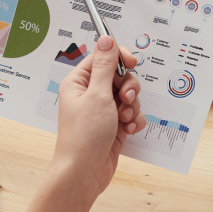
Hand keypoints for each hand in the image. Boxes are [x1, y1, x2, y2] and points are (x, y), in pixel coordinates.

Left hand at [55, 36, 145, 196]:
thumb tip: (106, 39)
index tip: (131, 62)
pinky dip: (134, 120)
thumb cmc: (83, 136)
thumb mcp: (97, 95)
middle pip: (118, 76)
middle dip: (128, 87)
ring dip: (131, 105)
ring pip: (128, 95)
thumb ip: (105, 66)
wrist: (83, 172)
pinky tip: (128, 130)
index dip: (118, 57)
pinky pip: (131, 113)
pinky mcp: (112, 124)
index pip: (101, 58)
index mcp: (78, 82)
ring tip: (123, 119)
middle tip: (124, 98)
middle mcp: (89, 93)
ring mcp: (102, 110)